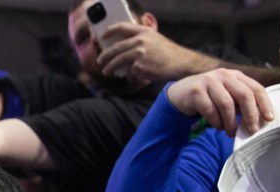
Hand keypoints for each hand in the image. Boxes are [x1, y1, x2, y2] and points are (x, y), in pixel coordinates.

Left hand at [97, 23, 215, 85]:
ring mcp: (139, 53)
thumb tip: (123, 48)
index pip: (122, 27)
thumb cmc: (166, 54)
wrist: (179, 64)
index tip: (102, 35)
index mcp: (144, 31)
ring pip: (118, 61)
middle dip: (105, 56)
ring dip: (109, 68)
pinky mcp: (139, 66)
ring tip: (106, 72)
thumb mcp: (154, 40)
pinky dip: (131, 77)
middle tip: (99, 61)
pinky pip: (129, 73)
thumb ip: (140, 40)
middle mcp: (140, 41)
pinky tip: (135, 77)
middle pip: (115, 48)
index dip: (110, 30)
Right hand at [167, 68, 273, 136]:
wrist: (180, 93)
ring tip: (231, 132)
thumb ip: (239, 102)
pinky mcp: (196, 92)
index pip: (255, 88)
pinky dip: (216, 122)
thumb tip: (256, 120)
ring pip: (226, 104)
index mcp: (235, 75)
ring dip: (230, 122)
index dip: (263, 104)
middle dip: (250, 115)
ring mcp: (209, 82)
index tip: (268, 119)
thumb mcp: (225, 95)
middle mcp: (224, 75)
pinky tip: (218, 127)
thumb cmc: (207, 97)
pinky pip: (210, 110)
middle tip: (251, 130)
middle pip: (244, 95)